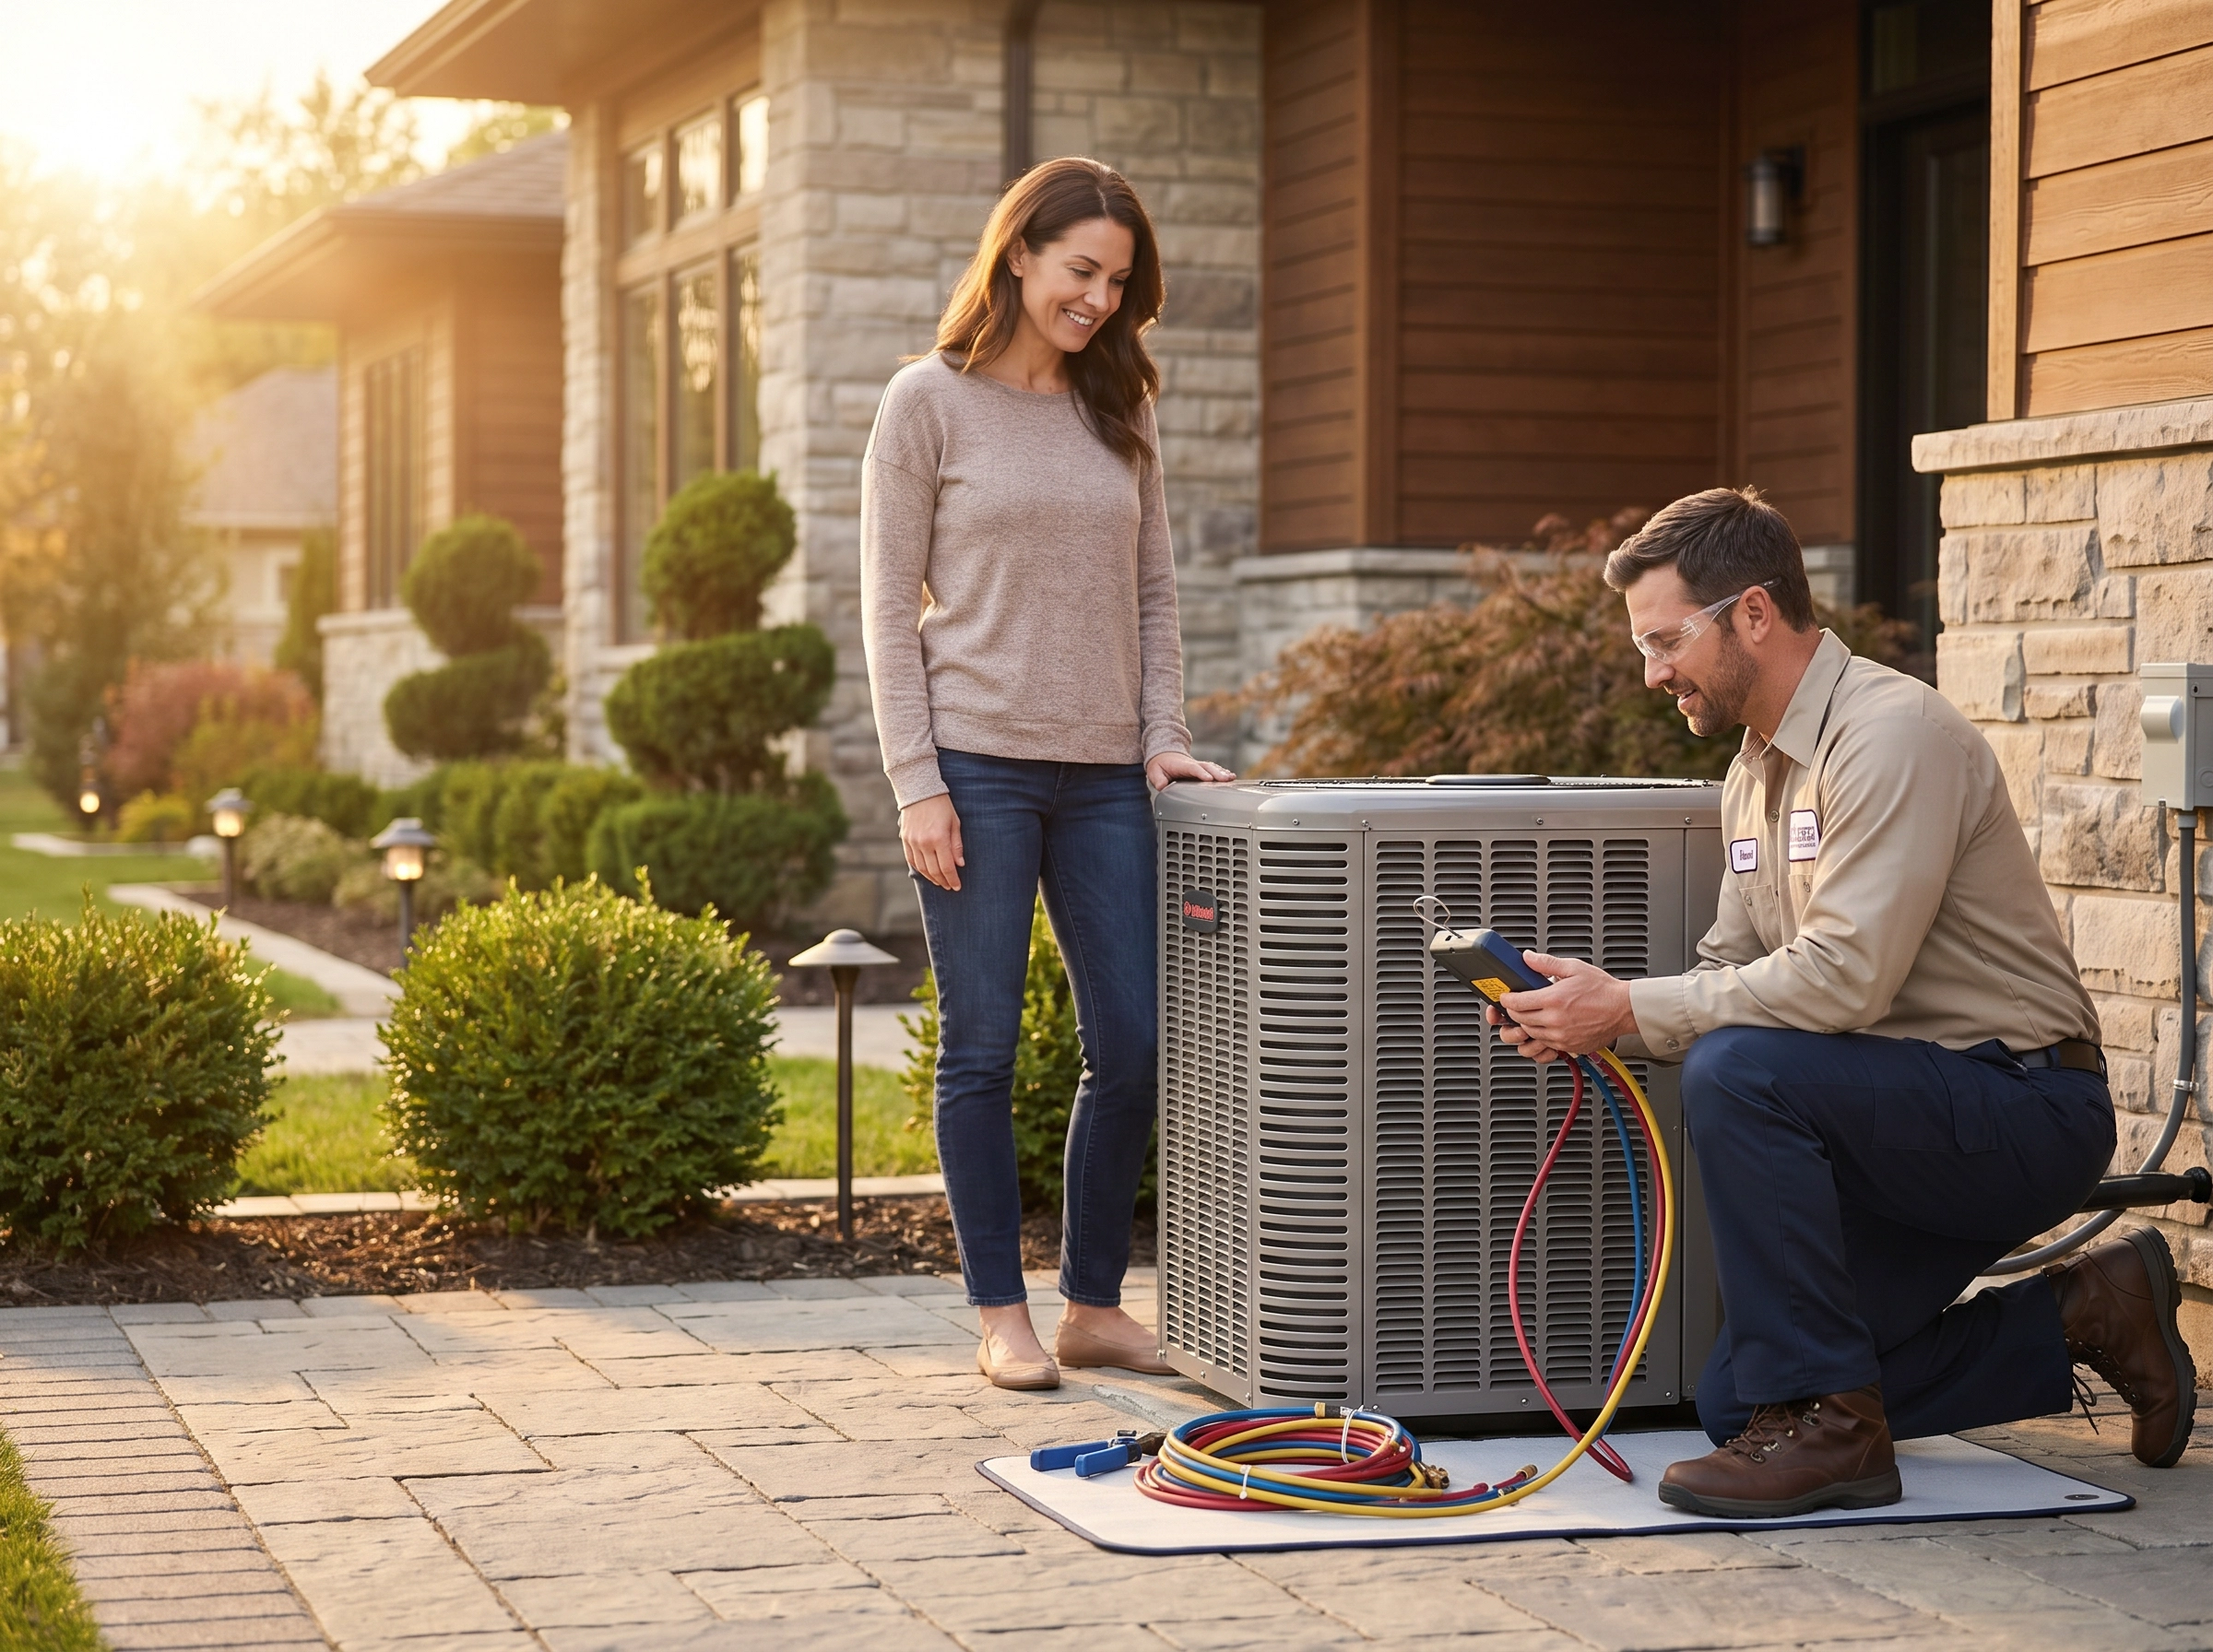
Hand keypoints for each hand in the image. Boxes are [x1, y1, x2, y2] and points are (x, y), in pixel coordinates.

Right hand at [901, 794, 963, 890]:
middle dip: (944, 881)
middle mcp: (924, 843)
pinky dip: (920, 869)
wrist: (918, 790)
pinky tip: (927, 873)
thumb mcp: (954, 823)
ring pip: (922, 868)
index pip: (947, 867)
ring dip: (932, 878)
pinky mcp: (905, 840)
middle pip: (935, 871)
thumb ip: (956, 845)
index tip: (957, 887)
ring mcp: (913, 842)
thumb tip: (960, 864)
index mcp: (939, 839)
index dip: (953, 879)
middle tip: (950, 886)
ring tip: (940, 882)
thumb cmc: (942, 805)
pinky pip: (912, 860)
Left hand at [1146, 751, 1236, 790]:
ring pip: (1212, 767)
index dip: (1200, 773)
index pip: (1192, 768)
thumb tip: (1162, 785)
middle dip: (1217, 772)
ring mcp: (1198, 765)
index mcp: (1181, 765)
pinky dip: (1222, 772)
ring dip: (1222, 772)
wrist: (1164, 755)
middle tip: (1226, 778)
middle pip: (1206, 767)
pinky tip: (1231, 777)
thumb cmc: (1160, 765)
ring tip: (1231, 778)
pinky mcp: (1201, 768)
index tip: (1208, 779)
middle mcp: (1192, 764)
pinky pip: (1213, 769)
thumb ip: (1158, 779)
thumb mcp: (1154, 771)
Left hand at [1488, 953, 1638, 1060]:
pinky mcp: (1569, 1046)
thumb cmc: (1603, 990)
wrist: (1624, 1009)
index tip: (1506, 997)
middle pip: (1520, 1020)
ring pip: (1531, 1034)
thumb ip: (1546, 963)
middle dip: (1514, 1012)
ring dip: (1526, 1025)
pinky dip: (1541, 1036)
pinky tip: (1546, 1026)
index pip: (1517, 1003)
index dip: (1507, 999)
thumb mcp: (1574, 968)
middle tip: (1517, 1005)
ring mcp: (1562, 1036)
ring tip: (1532, 1014)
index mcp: (1554, 1000)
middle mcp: (1555, 1020)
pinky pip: (1546, 1044)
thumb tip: (1527, 958)